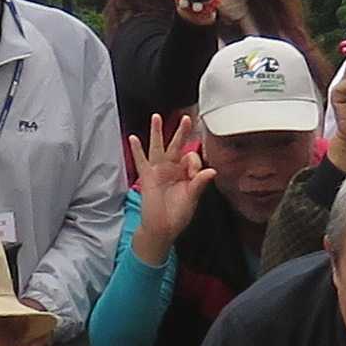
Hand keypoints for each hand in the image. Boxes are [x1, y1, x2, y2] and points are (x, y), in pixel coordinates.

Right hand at [128, 113, 208, 254]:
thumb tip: (212, 171)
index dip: (194, 161)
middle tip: (186, 119)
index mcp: (185, 173)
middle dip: (181, 132)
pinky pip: (141, 161)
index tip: (194, 172)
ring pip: (158, 147)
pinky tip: (133, 138)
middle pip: (177, 146)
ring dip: (157, 132)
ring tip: (156, 117)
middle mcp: (172, 169)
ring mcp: (158, 171)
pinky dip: (136, 150)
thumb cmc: (177, 215)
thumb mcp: (192, 198)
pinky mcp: (147, 177)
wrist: (162, 228)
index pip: (191, 157)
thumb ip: (199, 183)